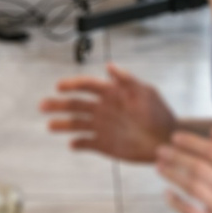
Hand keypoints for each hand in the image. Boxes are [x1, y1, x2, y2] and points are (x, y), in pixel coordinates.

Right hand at [39, 65, 177, 162]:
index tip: (59, 87)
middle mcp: (102, 109)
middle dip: (58, 104)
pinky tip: (73, 144)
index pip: (86, 86)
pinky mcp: (104, 145)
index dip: (72, 84)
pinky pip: (86, 144)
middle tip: (43, 105)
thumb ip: (127, 80)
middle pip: (75, 105)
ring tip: (50, 126)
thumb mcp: (146, 92)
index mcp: (110, 94)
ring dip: (62, 124)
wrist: (168, 139)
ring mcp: (102, 127)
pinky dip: (78, 144)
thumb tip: (109, 66)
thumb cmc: (159, 113)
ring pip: (76, 124)